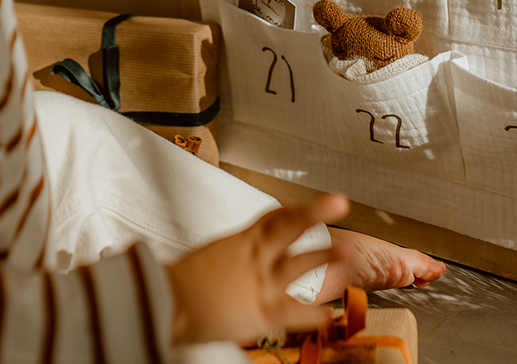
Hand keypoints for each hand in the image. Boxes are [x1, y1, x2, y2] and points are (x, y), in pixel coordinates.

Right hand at [166, 193, 350, 345]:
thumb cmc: (175, 283)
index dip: (292, 210)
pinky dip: (313, 313)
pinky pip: (294, 311)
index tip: (306, 206)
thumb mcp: (196, 260)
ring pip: (300, 264)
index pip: (271, 218)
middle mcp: (254, 257)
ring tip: (348, 250)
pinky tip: (330, 314)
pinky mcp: (261, 312)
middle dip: (316, 212)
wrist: (168, 304)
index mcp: (239, 241)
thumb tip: (176, 255)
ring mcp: (261, 283)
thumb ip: (212, 257)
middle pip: (290, 227)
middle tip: (340, 202)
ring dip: (326, 255)